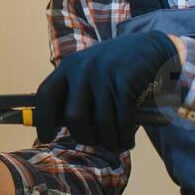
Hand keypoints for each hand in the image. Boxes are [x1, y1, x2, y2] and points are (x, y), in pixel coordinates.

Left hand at [34, 32, 180, 150]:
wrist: (152, 49)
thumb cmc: (116, 70)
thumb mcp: (90, 73)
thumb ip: (74, 95)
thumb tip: (57, 126)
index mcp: (69, 67)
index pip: (45, 95)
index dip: (43, 120)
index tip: (46, 137)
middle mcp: (83, 69)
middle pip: (73, 117)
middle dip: (84, 137)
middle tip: (95, 142)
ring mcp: (104, 74)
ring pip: (101, 124)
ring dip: (110, 141)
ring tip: (116, 144)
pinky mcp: (126, 82)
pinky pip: (122, 121)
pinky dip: (125, 137)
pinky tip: (127, 140)